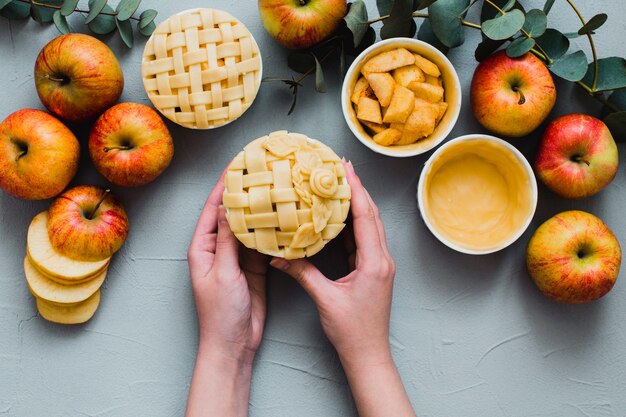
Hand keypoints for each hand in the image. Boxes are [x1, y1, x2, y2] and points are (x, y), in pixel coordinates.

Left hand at [187, 170, 267, 359]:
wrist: (235, 343)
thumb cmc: (220, 313)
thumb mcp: (223, 272)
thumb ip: (227, 241)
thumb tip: (228, 208)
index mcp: (202, 247)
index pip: (213, 209)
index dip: (223, 185)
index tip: (236, 164)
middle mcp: (218, 248)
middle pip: (231, 214)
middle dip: (243, 192)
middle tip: (259, 170)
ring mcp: (236, 257)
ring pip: (248, 226)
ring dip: (258, 209)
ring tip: (272, 186)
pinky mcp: (253, 266)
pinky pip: (261, 242)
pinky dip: (269, 230)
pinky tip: (280, 216)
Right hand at [270, 162, 414, 416]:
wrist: (368, 354)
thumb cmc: (352, 331)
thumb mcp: (324, 299)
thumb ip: (303, 273)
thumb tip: (279, 257)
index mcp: (375, 263)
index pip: (365, 217)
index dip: (355, 191)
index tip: (345, 170)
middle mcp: (382, 259)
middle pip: (371, 215)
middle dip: (358, 190)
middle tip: (341, 169)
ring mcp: (379, 265)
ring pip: (369, 226)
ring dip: (357, 204)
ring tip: (340, 185)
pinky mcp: (373, 271)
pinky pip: (364, 240)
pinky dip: (353, 224)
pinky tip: (339, 216)